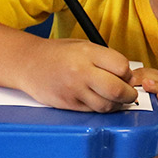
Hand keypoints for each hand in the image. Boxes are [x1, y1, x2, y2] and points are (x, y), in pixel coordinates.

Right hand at [18, 40, 135, 110]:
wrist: (28, 64)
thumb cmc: (57, 54)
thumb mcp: (83, 46)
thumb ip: (105, 58)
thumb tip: (128, 75)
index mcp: (87, 53)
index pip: (122, 67)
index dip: (128, 73)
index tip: (126, 75)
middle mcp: (81, 72)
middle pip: (117, 90)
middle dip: (129, 94)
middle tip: (129, 93)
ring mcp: (73, 90)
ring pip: (106, 105)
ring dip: (116, 104)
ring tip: (114, 98)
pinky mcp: (67, 104)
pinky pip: (92, 111)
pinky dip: (100, 108)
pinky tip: (99, 101)